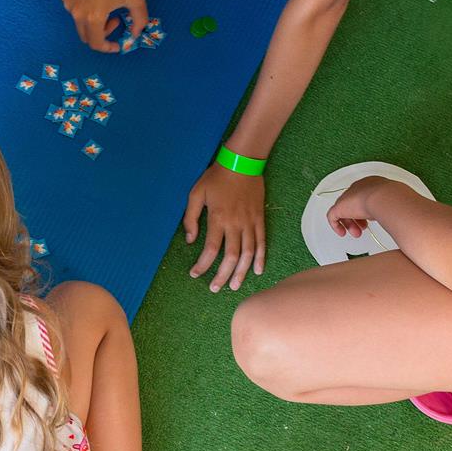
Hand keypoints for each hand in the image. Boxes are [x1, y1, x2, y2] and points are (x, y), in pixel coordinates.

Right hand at [60, 0, 146, 52]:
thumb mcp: (136, 0)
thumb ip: (139, 22)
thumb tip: (136, 34)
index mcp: (94, 18)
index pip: (97, 44)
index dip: (108, 48)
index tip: (118, 44)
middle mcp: (77, 13)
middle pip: (87, 36)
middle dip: (102, 34)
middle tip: (116, 20)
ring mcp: (68, 3)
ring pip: (80, 22)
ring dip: (94, 21)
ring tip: (107, 4)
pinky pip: (75, 9)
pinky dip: (85, 10)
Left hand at [183, 164, 265, 291]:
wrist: (242, 162)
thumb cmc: (216, 177)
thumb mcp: (196, 193)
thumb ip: (190, 218)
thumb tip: (189, 239)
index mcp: (217, 219)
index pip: (210, 249)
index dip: (202, 265)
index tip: (195, 274)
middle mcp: (235, 224)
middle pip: (231, 257)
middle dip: (222, 275)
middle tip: (215, 288)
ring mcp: (250, 223)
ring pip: (248, 254)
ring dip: (241, 272)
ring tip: (234, 286)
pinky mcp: (260, 219)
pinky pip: (262, 242)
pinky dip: (261, 258)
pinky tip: (257, 271)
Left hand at [327, 177, 400, 239]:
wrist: (385, 197)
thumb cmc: (393, 199)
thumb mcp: (395, 203)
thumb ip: (392, 208)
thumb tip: (399, 217)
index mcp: (372, 184)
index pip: (364, 197)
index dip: (366, 210)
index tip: (370, 220)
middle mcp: (358, 188)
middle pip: (353, 203)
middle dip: (357, 218)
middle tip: (363, 228)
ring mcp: (348, 196)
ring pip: (343, 211)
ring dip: (350, 224)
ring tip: (357, 233)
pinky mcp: (339, 206)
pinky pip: (332, 216)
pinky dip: (336, 226)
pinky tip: (342, 233)